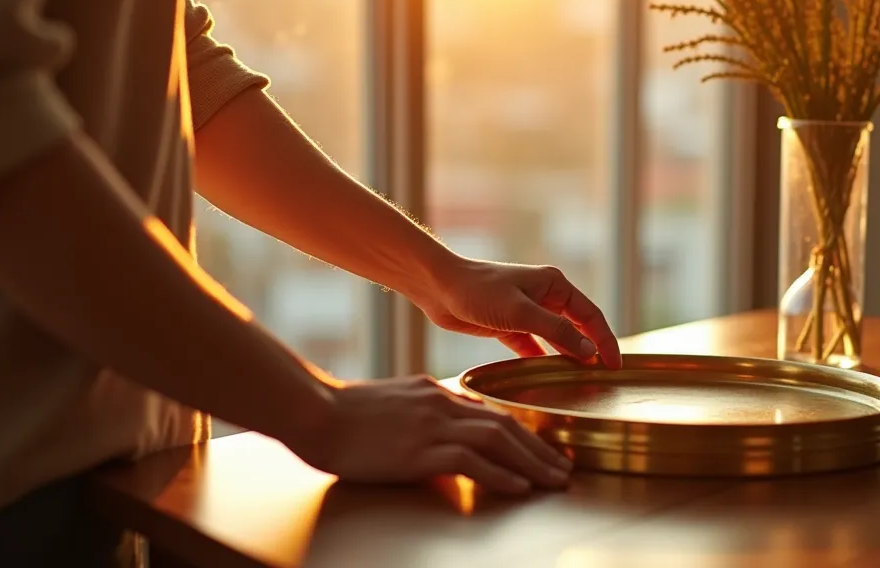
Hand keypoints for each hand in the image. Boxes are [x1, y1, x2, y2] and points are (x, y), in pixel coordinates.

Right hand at [293, 376, 572, 494]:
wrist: (316, 412)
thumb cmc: (347, 413)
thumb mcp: (397, 401)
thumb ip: (427, 411)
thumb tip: (451, 426)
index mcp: (436, 393)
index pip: (491, 412)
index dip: (523, 433)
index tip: (544, 450)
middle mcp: (442, 404)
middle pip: (506, 425)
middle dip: (539, 449)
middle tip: (564, 469)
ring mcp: (433, 425)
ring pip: (497, 440)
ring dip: (531, 463)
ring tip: (554, 481)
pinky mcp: (420, 449)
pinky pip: (471, 461)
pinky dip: (500, 475)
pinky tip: (518, 487)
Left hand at [415, 258, 622, 369]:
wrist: (438, 287)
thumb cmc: (478, 291)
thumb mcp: (521, 313)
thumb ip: (557, 332)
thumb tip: (588, 352)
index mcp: (554, 285)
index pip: (591, 315)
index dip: (606, 341)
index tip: (615, 366)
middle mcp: (544, 296)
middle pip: (577, 327)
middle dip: (590, 350)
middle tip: (601, 378)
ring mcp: (526, 312)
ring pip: (556, 338)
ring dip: (566, 357)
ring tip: (578, 381)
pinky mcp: (508, 326)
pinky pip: (533, 347)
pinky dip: (541, 360)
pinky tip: (546, 378)